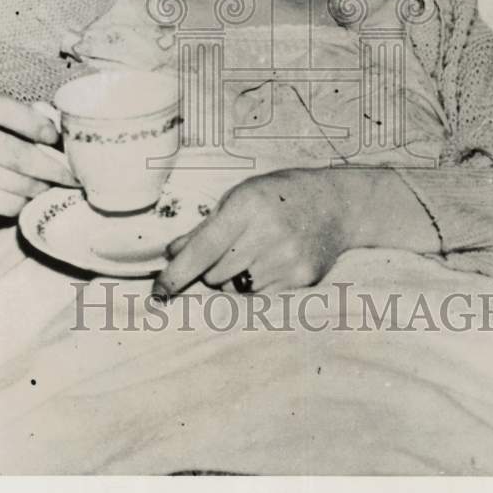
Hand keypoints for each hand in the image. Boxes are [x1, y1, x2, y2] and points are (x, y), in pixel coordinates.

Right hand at [0, 93, 77, 227]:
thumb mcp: (11, 121)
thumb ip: (35, 117)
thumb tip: (64, 130)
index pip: (0, 109)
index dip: (31, 123)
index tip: (54, 137)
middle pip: (14, 154)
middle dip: (51, 167)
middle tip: (73, 176)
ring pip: (14, 182)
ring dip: (41, 186)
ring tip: (55, 186)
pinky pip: (6, 203)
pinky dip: (25, 202)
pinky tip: (32, 197)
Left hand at [152, 168, 369, 297]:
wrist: (335, 204)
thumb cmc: (279, 196)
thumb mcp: (239, 197)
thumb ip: (205, 228)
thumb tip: (172, 254)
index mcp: (247, 206)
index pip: (202, 249)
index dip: (176, 273)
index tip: (157, 291)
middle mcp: (268, 233)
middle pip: (214, 274)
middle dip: (209, 268)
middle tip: (229, 247)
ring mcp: (287, 260)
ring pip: (235, 289)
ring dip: (232, 278)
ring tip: (253, 252)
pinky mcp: (301, 280)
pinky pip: (259, 296)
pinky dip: (255, 285)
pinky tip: (270, 262)